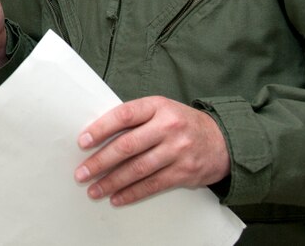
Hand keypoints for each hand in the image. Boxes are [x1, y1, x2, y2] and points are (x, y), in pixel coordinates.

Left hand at [74, 96, 230, 205]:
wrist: (222, 140)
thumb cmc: (181, 123)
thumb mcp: (161, 110)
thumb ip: (136, 118)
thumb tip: (98, 134)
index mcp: (158, 106)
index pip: (124, 116)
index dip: (101, 129)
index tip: (83, 141)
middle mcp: (168, 127)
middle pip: (127, 146)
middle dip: (100, 161)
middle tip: (82, 172)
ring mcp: (178, 150)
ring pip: (138, 169)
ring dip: (112, 182)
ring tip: (94, 189)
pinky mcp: (184, 172)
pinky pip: (153, 185)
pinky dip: (132, 193)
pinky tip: (117, 197)